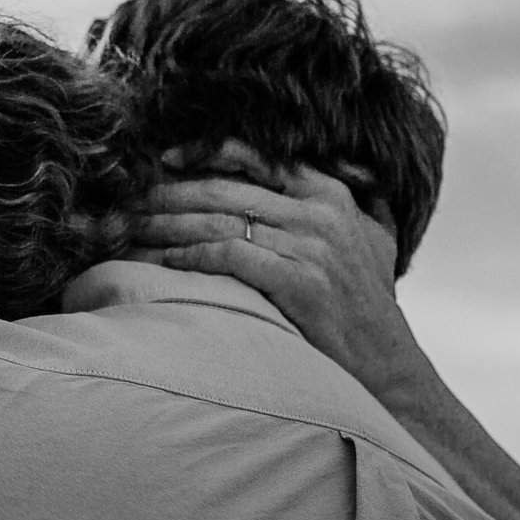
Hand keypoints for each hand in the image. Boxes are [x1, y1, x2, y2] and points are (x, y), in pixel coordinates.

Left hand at [131, 140, 413, 396]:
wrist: (390, 366)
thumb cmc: (374, 305)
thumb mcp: (380, 239)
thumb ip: (364, 199)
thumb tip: (349, 170)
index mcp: (332, 194)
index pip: (258, 157)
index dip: (204, 153)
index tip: (163, 158)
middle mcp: (321, 213)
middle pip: (226, 189)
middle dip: (170, 192)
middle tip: (129, 198)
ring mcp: (312, 246)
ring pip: (221, 221)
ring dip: (168, 223)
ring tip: (131, 228)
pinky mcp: (300, 282)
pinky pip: (230, 256)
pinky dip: (191, 255)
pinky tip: (163, 261)